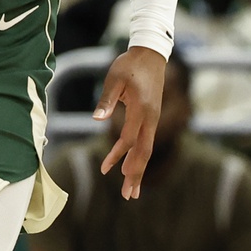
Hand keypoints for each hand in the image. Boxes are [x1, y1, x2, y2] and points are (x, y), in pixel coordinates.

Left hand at [94, 46, 167, 198]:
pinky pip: (146, 142)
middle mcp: (151, 118)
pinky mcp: (152, 118)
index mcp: (141, 109)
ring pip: (147, 150)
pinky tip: (133, 169)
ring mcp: (154, 119)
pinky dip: (140, 158)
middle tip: (129, 196)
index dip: (117, 155)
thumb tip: (96, 119)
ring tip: (133, 192)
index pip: (129, 138)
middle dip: (136, 174)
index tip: (105, 170)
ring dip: (139, 171)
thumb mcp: (114, 79)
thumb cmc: (129, 65)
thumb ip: (106, 100)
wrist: (150, 54)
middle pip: (144, 151)